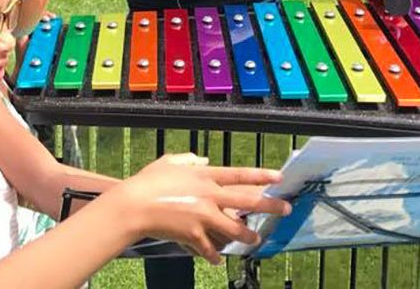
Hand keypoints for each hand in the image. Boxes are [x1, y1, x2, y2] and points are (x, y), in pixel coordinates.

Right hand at [112, 154, 290, 264]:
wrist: (133, 206)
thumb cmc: (148, 181)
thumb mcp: (169, 162)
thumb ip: (188, 159)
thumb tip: (201, 159)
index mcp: (204, 175)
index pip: (240, 174)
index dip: (262, 175)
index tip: (280, 178)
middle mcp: (209, 195)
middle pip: (247, 201)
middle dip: (270, 205)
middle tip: (287, 208)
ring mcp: (203, 217)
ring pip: (234, 229)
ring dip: (247, 236)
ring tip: (255, 240)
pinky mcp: (193, 235)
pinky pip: (209, 249)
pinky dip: (214, 255)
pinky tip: (218, 260)